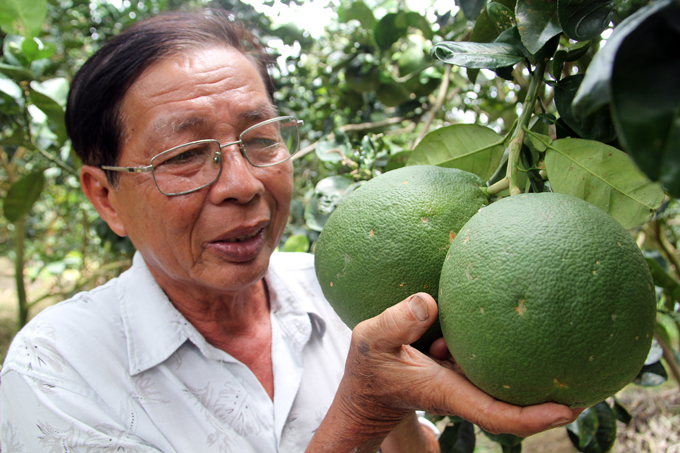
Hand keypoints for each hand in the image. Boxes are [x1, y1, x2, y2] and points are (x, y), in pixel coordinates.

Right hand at [307, 293, 581, 451]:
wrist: (365, 389)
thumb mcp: (369, 340)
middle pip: (515, 403)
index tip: (571, 405)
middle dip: (550, 397)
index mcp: (447, 392)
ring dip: (526, 369)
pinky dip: (502, 352)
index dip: (537, 415)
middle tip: (587, 375)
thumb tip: (429, 300)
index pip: (500, 414)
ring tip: (556, 342)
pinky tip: (504, 322)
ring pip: (503, 382)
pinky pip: (488, 365)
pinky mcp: (456, 371)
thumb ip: (395, 322)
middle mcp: (462, 391)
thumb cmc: (367, 369)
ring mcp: (461, 383)